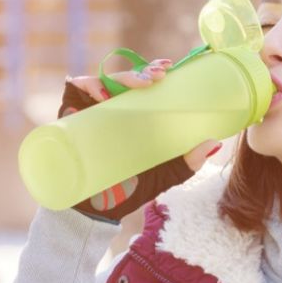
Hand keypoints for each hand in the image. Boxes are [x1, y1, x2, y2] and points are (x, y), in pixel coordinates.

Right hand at [58, 59, 221, 223]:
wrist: (95, 214)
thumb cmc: (127, 191)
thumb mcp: (163, 175)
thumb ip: (188, 162)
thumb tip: (214, 143)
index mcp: (130, 116)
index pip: (140, 85)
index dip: (152, 71)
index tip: (169, 68)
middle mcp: (108, 110)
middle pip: (121, 80)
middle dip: (140, 72)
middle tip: (159, 76)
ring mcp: (87, 112)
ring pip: (100, 81)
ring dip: (119, 77)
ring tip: (139, 85)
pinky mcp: (68, 118)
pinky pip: (73, 92)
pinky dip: (86, 86)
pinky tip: (103, 93)